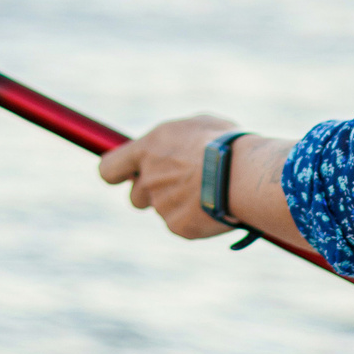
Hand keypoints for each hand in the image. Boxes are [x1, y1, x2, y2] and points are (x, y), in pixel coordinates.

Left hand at [99, 114, 248, 239]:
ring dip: (178, 204)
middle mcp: (148, 179)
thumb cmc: (225, 143)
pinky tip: (216, 206)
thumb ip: (175, 141)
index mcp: (148, 150)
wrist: (244, 174)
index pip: (109, 169)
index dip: (116, 173)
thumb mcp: (197, 126)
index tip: (126, 175)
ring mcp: (161, 205)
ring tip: (209, 192)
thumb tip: (174, 147)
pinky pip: (182, 224)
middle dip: (151, 193)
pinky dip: (196, 219)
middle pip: (135, 196)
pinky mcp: (178, 226)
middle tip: (180, 185)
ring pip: (163, 209)